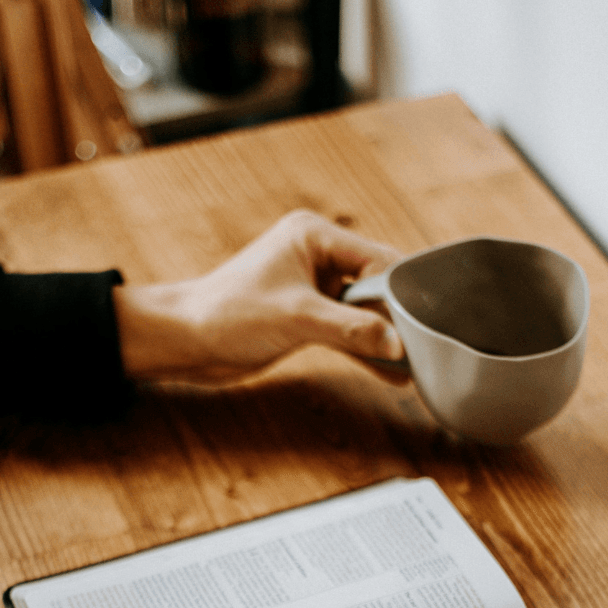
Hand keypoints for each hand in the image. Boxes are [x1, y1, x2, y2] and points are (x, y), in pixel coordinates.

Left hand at [112, 209, 404, 381]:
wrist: (185, 341)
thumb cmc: (227, 315)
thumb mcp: (297, 319)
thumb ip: (351, 330)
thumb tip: (397, 345)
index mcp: (314, 236)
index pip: (377, 259)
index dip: (399, 293)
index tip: (417, 327)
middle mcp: (316, 255)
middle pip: (376, 283)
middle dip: (395, 316)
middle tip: (422, 347)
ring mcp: (312, 286)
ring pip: (364, 310)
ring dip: (382, 336)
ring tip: (414, 364)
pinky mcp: (306, 315)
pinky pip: (347, 329)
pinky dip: (364, 349)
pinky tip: (390, 371)